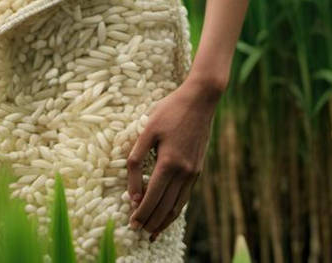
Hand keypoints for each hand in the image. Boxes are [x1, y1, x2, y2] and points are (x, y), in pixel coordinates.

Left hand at [125, 79, 217, 241]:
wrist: (200, 99)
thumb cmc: (170, 110)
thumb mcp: (147, 130)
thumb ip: (137, 160)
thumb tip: (133, 192)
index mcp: (169, 163)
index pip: (152, 197)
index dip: (141, 213)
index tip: (131, 223)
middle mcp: (184, 172)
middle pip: (165, 207)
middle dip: (151, 221)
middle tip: (139, 231)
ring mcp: (193, 172)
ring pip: (178, 206)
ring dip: (165, 220)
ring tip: (153, 231)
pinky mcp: (198, 169)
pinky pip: (186, 196)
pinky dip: (176, 209)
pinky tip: (169, 212)